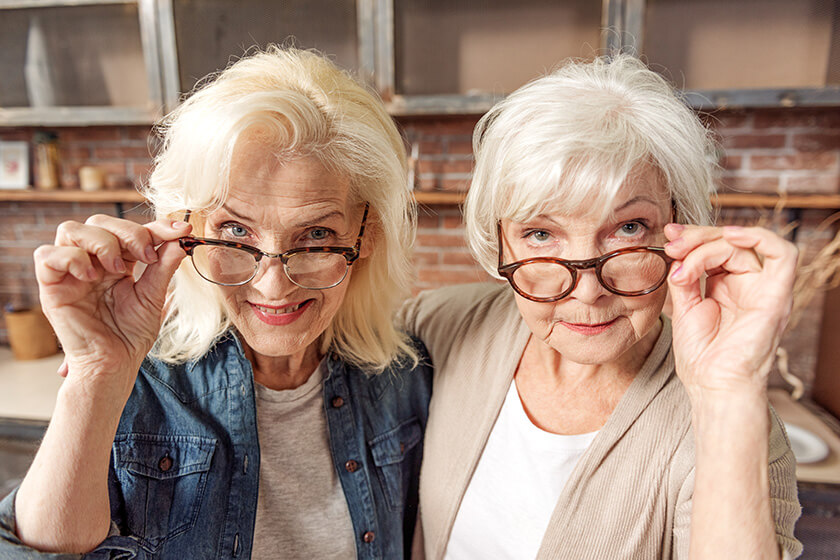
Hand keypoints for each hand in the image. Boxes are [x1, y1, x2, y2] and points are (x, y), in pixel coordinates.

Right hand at [34, 215, 190, 397]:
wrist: (114, 364)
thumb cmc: (131, 335)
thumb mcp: (154, 296)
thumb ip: (164, 266)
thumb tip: (180, 237)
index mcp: (117, 262)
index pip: (131, 230)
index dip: (156, 226)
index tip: (181, 230)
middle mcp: (91, 262)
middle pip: (99, 221)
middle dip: (129, 232)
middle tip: (146, 257)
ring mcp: (70, 272)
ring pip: (71, 230)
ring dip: (101, 242)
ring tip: (117, 269)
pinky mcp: (51, 286)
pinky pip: (47, 255)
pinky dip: (72, 258)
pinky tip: (91, 277)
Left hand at [664, 224, 797, 396]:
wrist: (711, 384)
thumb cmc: (701, 356)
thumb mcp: (684, 306)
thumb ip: (684, 276)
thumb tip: (677, 250)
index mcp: (728, 287)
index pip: (717, 248)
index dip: (693, 238)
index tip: (668, 238)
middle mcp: (750, 285)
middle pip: (731, 242)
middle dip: (697, 237)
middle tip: (672, 244)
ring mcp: (765, 289)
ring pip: (745, 245)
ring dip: (711, 242)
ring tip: (684, 254)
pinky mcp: (777, 296)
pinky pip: (784, 254)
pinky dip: (758, 237)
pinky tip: (729, 236)